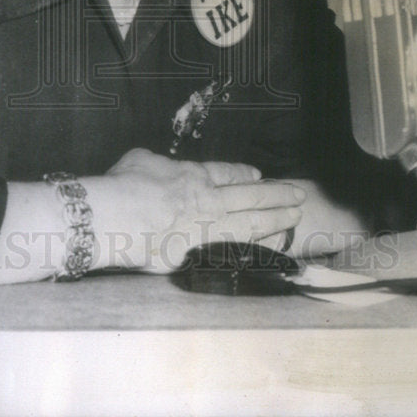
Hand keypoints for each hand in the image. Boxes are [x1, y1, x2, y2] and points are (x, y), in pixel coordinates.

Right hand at [83, 149, 305, 272]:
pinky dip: (257, 250)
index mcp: (193, 177)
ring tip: (296, 218)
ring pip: (251, 224)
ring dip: (277, 220)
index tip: (259, 176)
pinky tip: (272, 250)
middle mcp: (208, 202)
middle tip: (297, 194)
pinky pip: (235, 253)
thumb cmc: (124, 184)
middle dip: (276, 195)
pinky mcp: (199, 257)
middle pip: (250, 197)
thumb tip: (156, 167)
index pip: (226, 174)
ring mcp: (207, 231)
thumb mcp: (140, 158)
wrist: (118, 217)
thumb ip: (156, 164)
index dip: (244, 174)